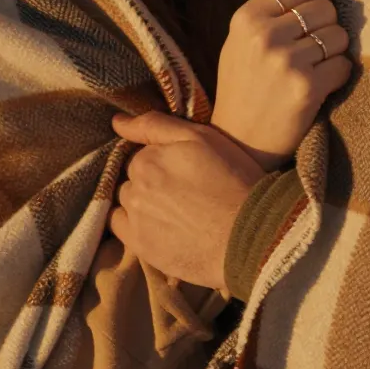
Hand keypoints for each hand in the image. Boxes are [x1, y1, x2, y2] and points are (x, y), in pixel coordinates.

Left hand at [108, 111, 264, 291]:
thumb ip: (155, 126)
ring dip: (143, 204)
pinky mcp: (141, 246)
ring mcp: (135, 220)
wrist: (252, 236)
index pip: (140, 155)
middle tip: (183, 194)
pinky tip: (160, 227)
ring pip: (128, 203)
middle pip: (132, 179)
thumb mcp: (202, 138)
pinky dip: (135, 225)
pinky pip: (121, 229)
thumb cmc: (234, 180)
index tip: (184, 172)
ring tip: (175, 212)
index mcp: (146, 160)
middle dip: (150, 182)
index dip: (162, 161)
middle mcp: (134, 189)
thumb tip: (117, 122)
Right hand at [210, 0, 351, 169]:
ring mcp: (286, 61)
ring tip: (313, 69)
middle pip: (325, 8)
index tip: (306, 21)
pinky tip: (319, 87)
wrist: (239, 142)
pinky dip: (338, 76)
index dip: (314, 0)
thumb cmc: (241, 86)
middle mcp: (264, 35)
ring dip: (333, 53)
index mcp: (246, 17)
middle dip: (325, 28)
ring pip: (338, 36)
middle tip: (310, 50)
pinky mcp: (307, 87)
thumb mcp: (240, 39)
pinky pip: (344, 65)